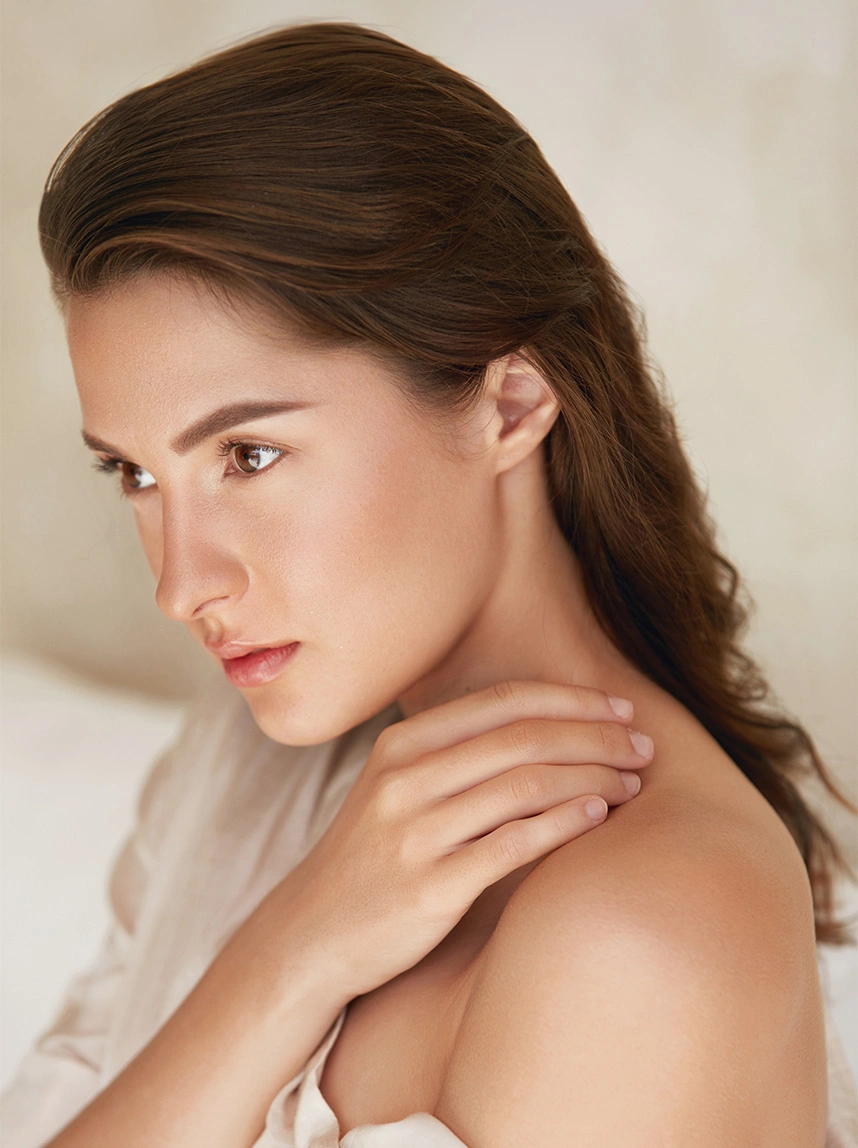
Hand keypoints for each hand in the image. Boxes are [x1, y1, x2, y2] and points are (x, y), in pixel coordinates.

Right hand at [260, 680, 652, 1002]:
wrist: (313, 933)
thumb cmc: (371, 855)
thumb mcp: (394, 786)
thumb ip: (454, 753)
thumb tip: (546, 724)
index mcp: (402, 744)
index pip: (503, 701)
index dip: (570, 699)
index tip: (619, 707)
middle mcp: (405, 779)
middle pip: (522, 738)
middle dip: (595, 736)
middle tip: (643, 746)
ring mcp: (415, 833)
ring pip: (525, 786)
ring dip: (592, 777)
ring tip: (633, 783)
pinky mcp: (431, 888)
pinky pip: (514, 844)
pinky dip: (565, 823)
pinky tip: (598, 816)